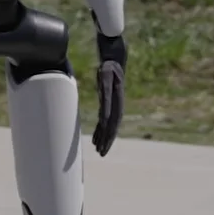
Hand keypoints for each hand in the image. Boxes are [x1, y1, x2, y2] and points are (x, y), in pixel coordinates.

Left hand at [93, 33, 126, 155]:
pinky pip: (105, 120)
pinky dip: (101, 129)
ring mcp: (114, 105)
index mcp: (117, 103)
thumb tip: (105, 116)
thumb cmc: (108, 68)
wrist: (113, 61)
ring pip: (109, 125)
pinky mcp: (109, 104)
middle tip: (101, 154)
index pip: (113, 123)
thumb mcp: (105, 79)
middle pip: (112, 127)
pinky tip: (96, 138)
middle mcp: (117, 106)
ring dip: (104, 137)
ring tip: (98, 150)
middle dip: (107, 141)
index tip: (103, 145)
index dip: (109, 135)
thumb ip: (105, 96)